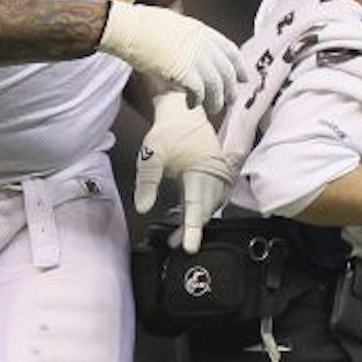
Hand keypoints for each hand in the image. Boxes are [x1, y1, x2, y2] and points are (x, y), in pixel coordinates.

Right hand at [98, 2, 247, 116]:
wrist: (129, 29)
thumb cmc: (144, 26)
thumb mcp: (174, 25)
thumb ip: (188, 39)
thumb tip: (190, 49)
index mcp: (203, 32)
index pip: (230, 51)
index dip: (239, 67)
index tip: (244, 78)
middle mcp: (204, 45)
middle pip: (226, 71)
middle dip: (230, 88)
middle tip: (230, 101)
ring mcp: (195, 58)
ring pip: (216, 86)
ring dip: (216, 100)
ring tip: (213, 109)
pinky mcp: (184, 72)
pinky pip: (199, 93)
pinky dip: (198, 102)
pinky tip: (192, 106)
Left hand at [132, 93, 232, 249]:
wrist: (184, 114)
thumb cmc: (168, 132)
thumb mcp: (151, 155)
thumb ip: (147, 182)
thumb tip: (142, 208)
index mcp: (201, 170)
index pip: (197, 206)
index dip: (193, 229)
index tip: (190, 247)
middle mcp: (214, 176)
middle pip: (205, 211)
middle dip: (191, 230)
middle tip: (173, 243)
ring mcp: (218, 178)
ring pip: (209, 208)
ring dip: (195, 222)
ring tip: (175, 237)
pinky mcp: (217, 179)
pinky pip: (211, 201)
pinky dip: (200, 212)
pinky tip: (186, 220)